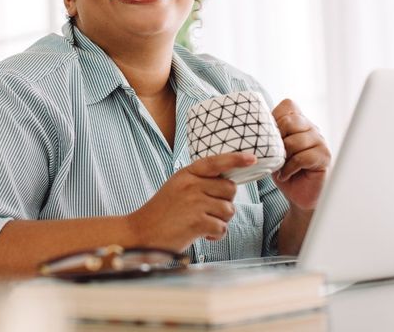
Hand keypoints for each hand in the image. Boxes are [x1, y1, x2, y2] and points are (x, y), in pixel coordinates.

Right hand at [127, 152, 255, 251]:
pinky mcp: (197, 222)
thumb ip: (198, 182)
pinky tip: (201, 234)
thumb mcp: (177, 187)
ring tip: (203, 224)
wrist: (141, 233)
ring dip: (220, 220)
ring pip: (229, 209)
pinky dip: (215, 234)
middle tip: (210, 211)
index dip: (235, 159)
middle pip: (230, 189)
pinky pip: (222, 227)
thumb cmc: (162, 212)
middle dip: (226, 202)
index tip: (252, 158)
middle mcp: (191, 185)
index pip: (215, 162)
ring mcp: (194, 203)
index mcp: (186, 173)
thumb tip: (227, 184)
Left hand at [272, 99, 330, 210]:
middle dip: (276, 138)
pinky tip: (286, 174)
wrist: (297, 194)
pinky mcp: (324, 157)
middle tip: (274, 154)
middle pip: (290, 121)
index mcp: (298, 121)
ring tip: (280, 166)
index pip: (288, 105)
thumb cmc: (283, 169)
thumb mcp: (271, 148)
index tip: (269, 134)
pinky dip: (289, 168)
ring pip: (295, 141)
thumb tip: (250, 126)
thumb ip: (267, 134)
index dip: (275, 117)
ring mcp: (320, 141)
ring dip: (282, 157)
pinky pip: (302, 158)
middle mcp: (311, 127)